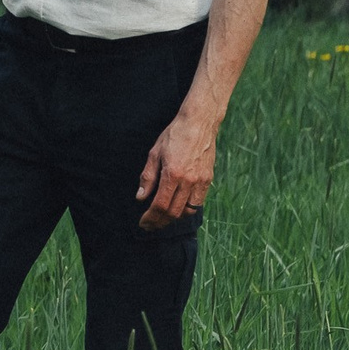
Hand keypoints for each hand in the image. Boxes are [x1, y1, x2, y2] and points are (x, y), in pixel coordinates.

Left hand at [135, 109, 216, 229]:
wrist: (199, 124)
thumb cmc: (174, 135)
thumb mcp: (154, 153)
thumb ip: (148, 177)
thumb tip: (140, 197)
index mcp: (173, 174)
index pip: (160, 205)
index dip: (150, 217)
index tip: (143, 223)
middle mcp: (188, 181)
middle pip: (174, 212)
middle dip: (160, 222)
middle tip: (150, 225)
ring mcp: (200, 181)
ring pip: (188, 210)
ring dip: (174, 218)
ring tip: (163, 218)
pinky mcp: (208, 180)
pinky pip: (198, 202)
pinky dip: (187, 209)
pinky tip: (178, 208)